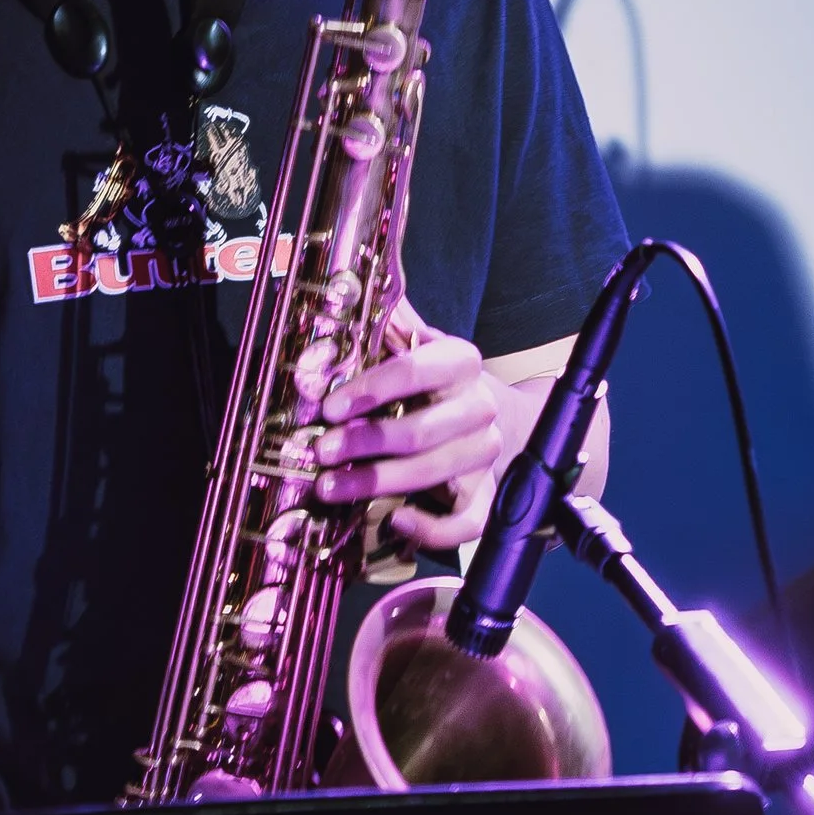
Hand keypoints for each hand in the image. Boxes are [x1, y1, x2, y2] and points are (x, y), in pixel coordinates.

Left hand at [311, 302, 504, 553]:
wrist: (494, 417)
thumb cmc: (436, 383)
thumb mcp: (419, 346)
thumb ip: (390, 323)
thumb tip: (349, 286)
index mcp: (461, 362)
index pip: (416, 368)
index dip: (371, 388)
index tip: (328, 406)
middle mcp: (479, 407)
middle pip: (420, 430)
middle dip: (364, 442)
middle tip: (319, 450)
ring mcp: (486, 454)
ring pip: (435, 474)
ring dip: (376, 483)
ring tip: (329, 487)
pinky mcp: (488, 496)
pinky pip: (467, 522)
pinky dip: (432, 528)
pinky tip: (396, 520)